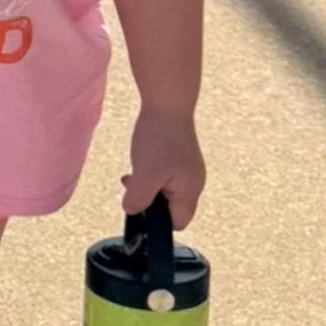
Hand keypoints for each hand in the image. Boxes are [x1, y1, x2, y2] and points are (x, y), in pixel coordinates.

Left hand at [121, 107, 203, 228]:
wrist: (167, 102)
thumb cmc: (159, 138)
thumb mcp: (145, 174)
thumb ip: (139, 199)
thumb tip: (131, 210)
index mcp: (191, 190)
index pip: (178, 222)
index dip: (157, 222)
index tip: (140, 206)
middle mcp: (193, 182)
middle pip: (169, 207)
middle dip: (149, 201)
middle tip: (133, 186)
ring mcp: (186, 169)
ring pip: (163, 190)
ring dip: (145, 186)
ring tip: (132, 174)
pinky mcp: (178, 157)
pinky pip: (162, 175)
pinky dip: (148, 173)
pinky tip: (138, 162)